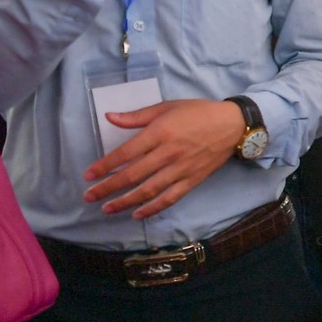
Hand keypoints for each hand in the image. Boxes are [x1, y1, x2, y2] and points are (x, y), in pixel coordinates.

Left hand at [83, 98, 244, 218]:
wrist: (233, 125)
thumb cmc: (198, 112)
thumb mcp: (167, 107)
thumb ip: (137, 116)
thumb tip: (109, 117)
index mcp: (160, 132)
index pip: (125, 153)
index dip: (104, 166)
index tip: (88, 175)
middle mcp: (168, 153)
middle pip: (132, 175)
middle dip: (108, 188)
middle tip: (89, 196)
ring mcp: (181, 169)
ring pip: (148, 190)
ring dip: (125, 201)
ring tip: (107, 208)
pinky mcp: (192, 180)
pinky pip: (170, 198)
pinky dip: (153, 208)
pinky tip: (138, 214)